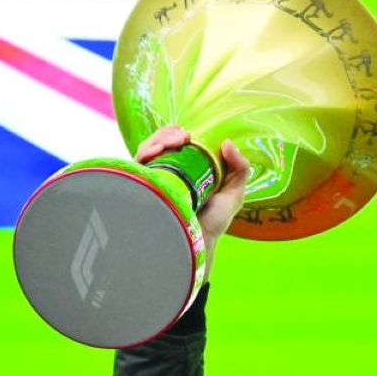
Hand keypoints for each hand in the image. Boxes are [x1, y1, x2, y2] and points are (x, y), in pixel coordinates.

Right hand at [136, 125, 249, 282]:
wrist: (196, 242)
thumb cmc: (215, 221)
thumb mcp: (234, 192)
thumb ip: (240, 167)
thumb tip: (227, 142)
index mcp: (186, 170)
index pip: (175, 143)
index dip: (177, 134)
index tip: (188, 134)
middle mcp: (166, 173)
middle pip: (158, 143)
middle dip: (168, 134)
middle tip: (182, 138)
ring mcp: (152, 180)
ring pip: (145, 151)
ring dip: (157, 140)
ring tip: (173, 142)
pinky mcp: (142, 188)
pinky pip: (136, 165)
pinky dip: (145, 153)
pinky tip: (156, 152)